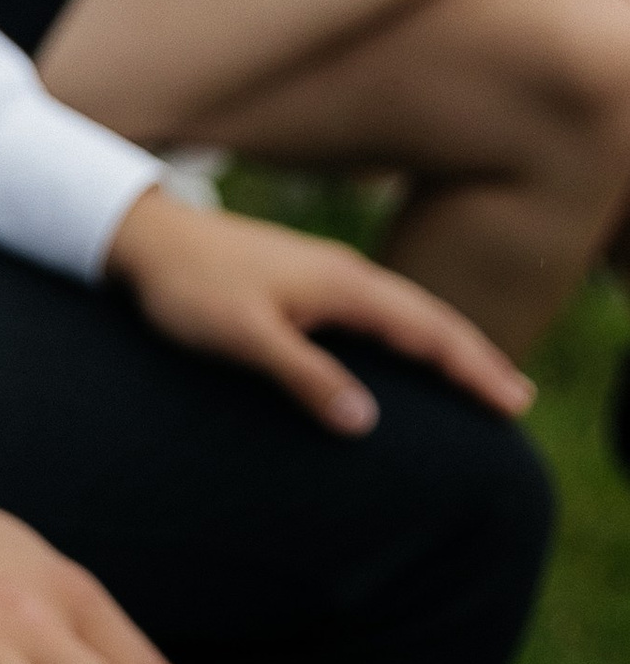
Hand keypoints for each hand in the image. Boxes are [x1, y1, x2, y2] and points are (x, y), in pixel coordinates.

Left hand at [104, 188, 532, 434]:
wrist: (147, 239)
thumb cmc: (190, 289)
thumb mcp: (245, 338)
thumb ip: (305, 376)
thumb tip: (366, 424)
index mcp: (344, 286)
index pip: (427, 332)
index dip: (472, 368)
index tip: (512, 403)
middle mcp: (347, 275)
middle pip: (428, 318)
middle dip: (475, 358)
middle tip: (517, 399)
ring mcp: (329, 274)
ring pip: (406, 311)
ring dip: (447, 344)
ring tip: (480, 377)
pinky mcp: (308, 282)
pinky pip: (379, 311)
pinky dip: (411, 333)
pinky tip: (409, 351)